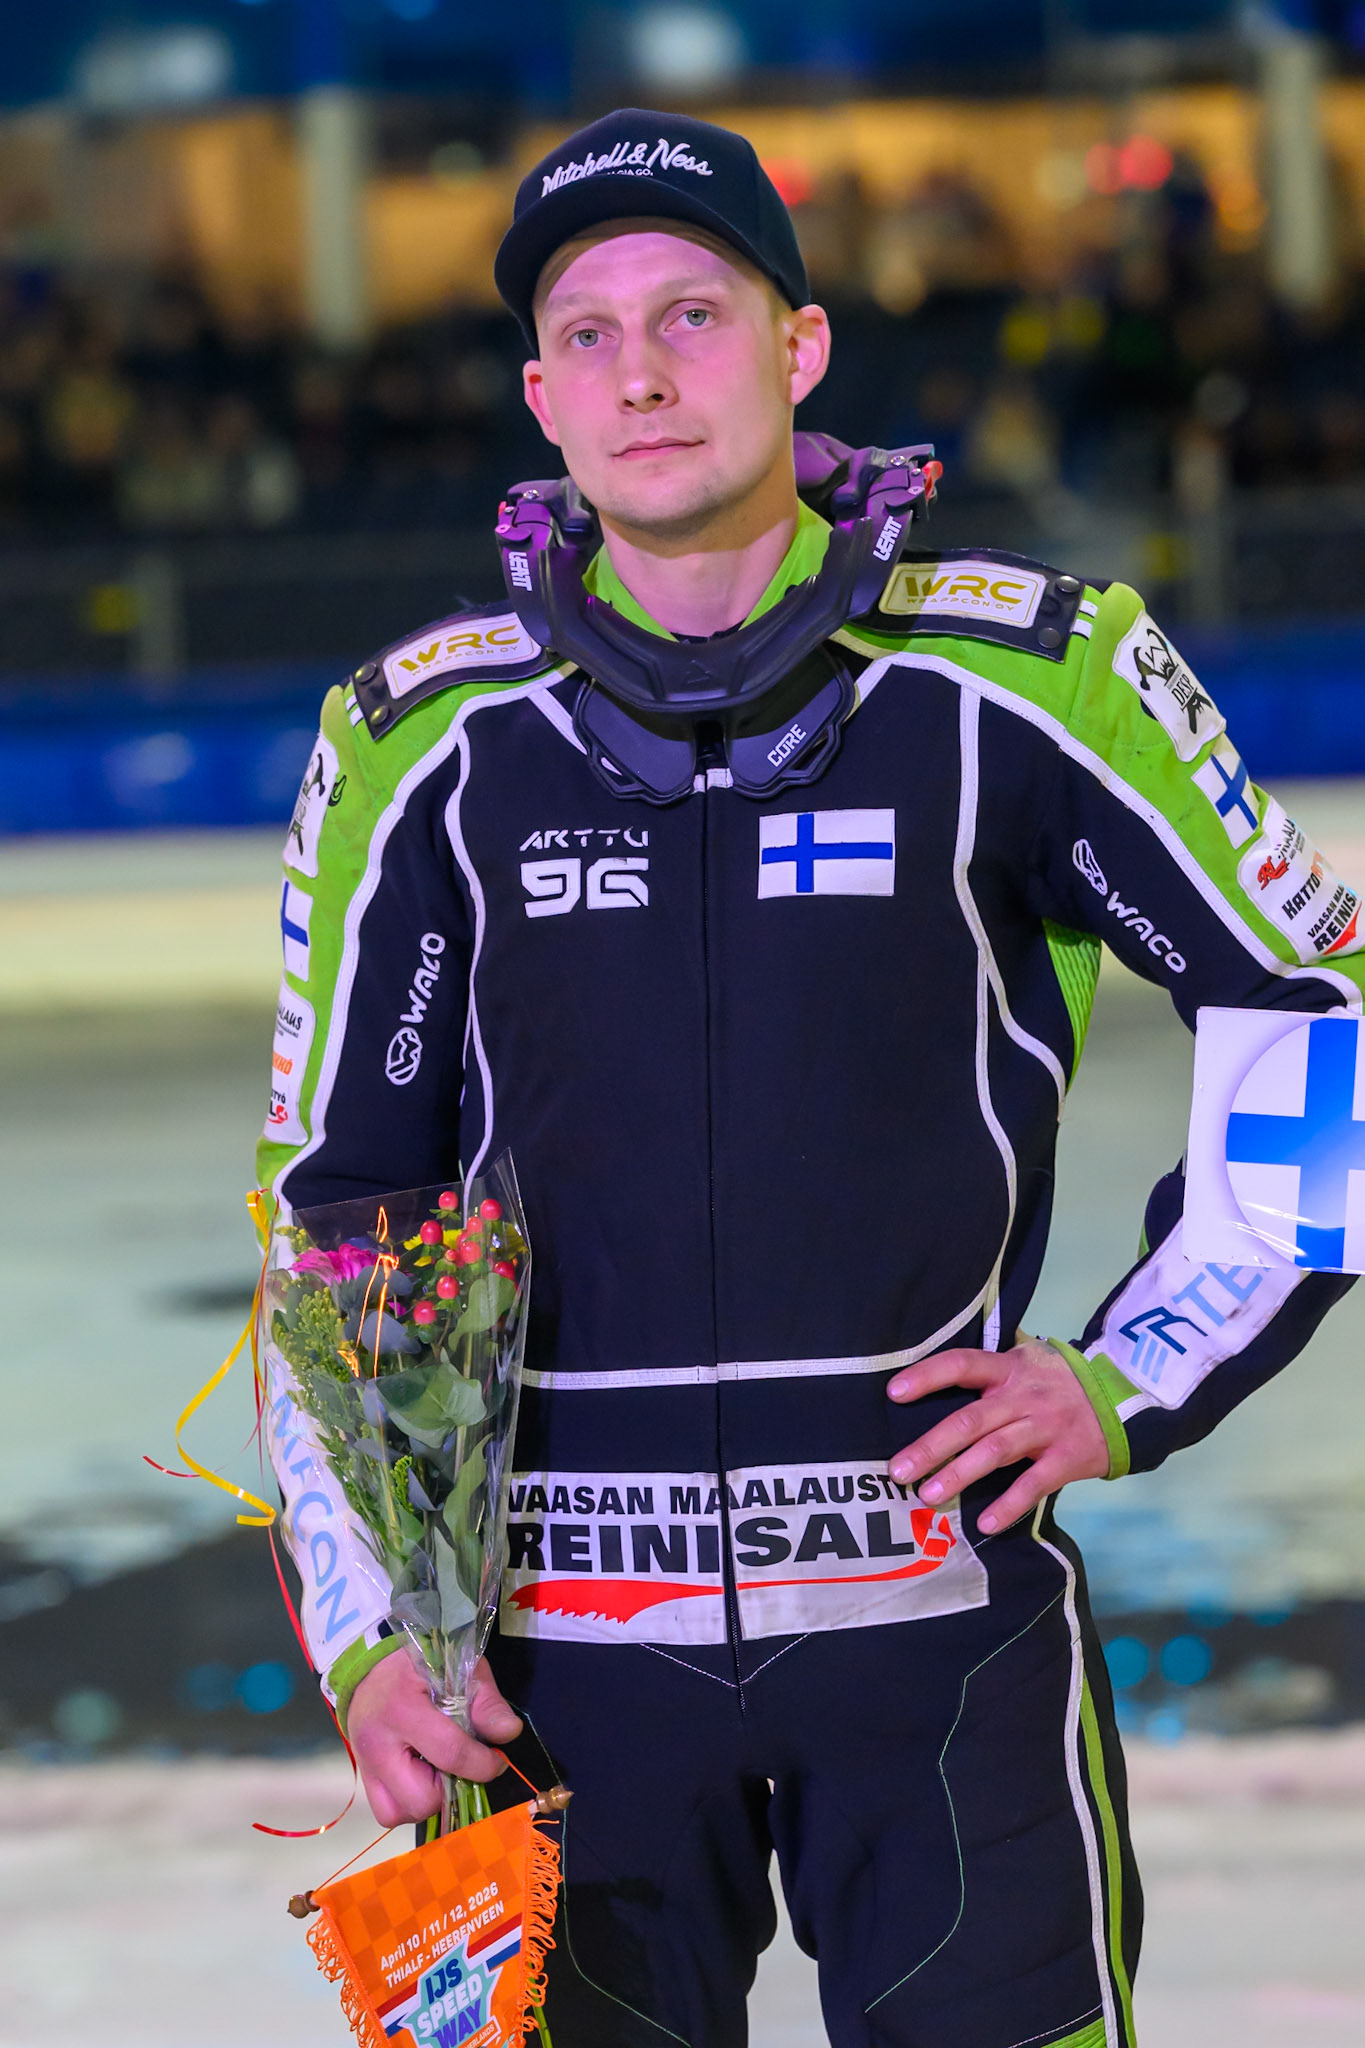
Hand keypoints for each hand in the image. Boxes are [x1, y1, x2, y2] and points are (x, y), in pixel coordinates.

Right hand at [348, 1650, 522, 1826]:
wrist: (371, 1666)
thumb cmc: (420, 1664)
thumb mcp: (458, 1668)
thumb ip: (485, 1702)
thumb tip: (509, 1733)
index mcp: (403, 1709)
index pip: (450, 1753)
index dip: (483, 1764)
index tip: (497, 1760)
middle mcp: (377, 1743)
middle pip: (422, 1798)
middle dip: (450, 1788)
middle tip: (459, 1764)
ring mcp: (365, 1764)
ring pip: (401, 1812)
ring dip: (428, 1799)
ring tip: (437, 1769)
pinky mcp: (363, 1776)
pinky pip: (387, 1812)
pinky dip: (408, 1803)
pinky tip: (421, 1777)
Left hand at [886, 1338, 1108, 1534]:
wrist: (1126, 1398)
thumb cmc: (1059, 1382)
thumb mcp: (1027, 1361)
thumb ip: (990, 1372)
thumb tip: (932, 1383)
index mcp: (1009, 1368)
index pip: (961, 1364)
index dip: (927, 1376)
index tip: (894, 1393)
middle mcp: (1024, 1396)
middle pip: (971, 1419)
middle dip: (932, 1446)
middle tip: (898, 1471)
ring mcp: (1046, 1427)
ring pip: (996, 1451)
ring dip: (959, 1474)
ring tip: (928, 1496)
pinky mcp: (1067, 1458)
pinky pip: (1034, 1484)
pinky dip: (1009, 1504)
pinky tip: (985, 1522)